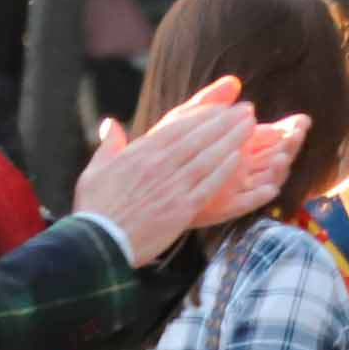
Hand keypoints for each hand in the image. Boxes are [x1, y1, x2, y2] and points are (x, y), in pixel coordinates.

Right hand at [72, 79, 302, 265]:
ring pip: (208, 157)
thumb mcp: (96, 170)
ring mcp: (172, 186)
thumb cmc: (96, 207)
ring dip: (232, 140)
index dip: (204, 116)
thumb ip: (109, 145)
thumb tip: (110, 123)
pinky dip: (225, 170)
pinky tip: (240, 158)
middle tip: (248, 110)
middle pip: (199, 138)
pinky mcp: (182, 208)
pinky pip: (209, 184)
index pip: (178, 127)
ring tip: (252, 126)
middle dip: (226, 122)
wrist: (100, 241)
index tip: (223, 107)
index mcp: (140, 153)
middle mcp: (159, 165)